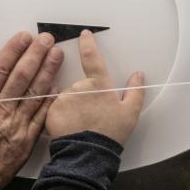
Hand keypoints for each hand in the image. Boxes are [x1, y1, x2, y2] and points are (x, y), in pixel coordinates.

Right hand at [0, 31, 63, 189]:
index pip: (0, 68)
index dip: (13, 50)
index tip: (24, 37)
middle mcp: (2, 108)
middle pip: (22, 75)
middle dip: (35, 54)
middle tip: (47, 39)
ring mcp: (16, 123)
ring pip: (35, 92)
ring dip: (47, 71)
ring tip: (58, 55)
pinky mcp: (26, 139)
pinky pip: (41, 116)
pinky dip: (49, 101)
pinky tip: (58, 89)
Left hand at [45, 30, 144, 144]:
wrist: (87, 154)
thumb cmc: (109, 134)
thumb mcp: (130, 113)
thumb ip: (135, 91)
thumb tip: (138, 74)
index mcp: (98, 84)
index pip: (92, 57)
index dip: (88, 43)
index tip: (84, 34)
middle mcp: (78, 86)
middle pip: (80, 84)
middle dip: (84, 95)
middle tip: (91, 115)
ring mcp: (63, 97)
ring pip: (67, 96)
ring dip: (73, 105)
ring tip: (81, 123)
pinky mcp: (51, 110)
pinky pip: (56, 107)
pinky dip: (62, 115)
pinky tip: (70, 126)